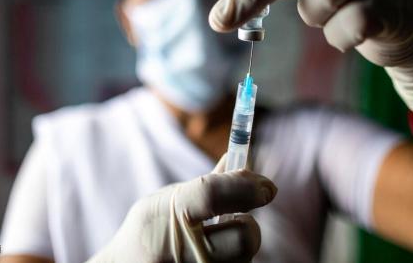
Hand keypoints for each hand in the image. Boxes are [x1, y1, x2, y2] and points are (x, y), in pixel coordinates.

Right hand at [86, 161, 276, 262]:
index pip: (212, 194)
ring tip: (216, 242)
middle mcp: (183, 254)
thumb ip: (202, 185)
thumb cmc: (145, 233)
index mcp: (167, 217)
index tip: (267, 185)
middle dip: (249, 223)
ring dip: (238, 245)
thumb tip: (237, 160)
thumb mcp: (164, 201)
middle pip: (246, 236)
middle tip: (239, 217)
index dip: (244, 183)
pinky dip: (231, 260)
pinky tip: (214, 256)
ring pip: (246, 258)